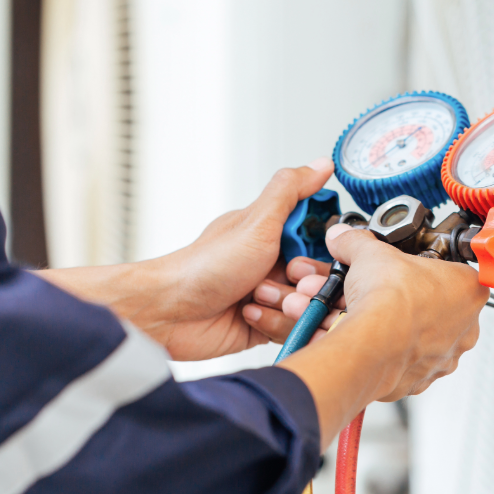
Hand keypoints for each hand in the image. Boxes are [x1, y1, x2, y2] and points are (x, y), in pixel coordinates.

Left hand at [35, 159, 337, 359]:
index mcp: (274, 233)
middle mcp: (273, 262)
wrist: (169, 314)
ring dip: (286, 305)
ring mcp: (271, 294)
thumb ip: (291, 190)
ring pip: (309, 305)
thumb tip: (320, 164)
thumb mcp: (256, 222)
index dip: (324, 249)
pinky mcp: (265, 324)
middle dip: (304, 282)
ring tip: (258, 299)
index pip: (322, 238)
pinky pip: (293, 329)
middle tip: (285, 278)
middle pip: (320, 275)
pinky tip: (251, 316)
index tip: (307, 251)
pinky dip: (275, 324)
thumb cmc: (203, 267)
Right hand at [277, 222, 487, 438]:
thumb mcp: (370, 254)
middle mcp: (466, 326)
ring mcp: (446, 356)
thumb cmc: (389, 301)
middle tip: (386, 295)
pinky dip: (389, 355)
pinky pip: (406, 364)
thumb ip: (357, 242)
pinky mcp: (422, 380)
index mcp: (469, 289)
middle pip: (438, 308)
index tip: (410, 271)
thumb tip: (344, 237)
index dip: (428, 269)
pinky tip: (371, 342)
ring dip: (399, 330)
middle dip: (410, 302)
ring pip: (422, 339)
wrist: (372, 345)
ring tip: (372, 319)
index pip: (455, 273)